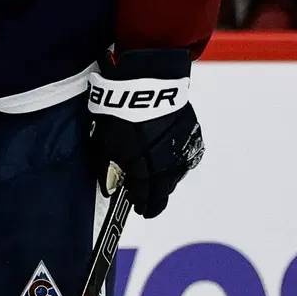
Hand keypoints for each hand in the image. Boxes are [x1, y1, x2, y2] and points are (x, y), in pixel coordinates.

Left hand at [87, 49, 203, 218]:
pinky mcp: (192, 135)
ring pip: (175, 175)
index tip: (140, 210)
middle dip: (156, 200)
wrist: (147, 85)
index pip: (144, 198)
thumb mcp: (104, 143)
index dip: (142, 206)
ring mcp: (181, 151)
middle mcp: (166, 166)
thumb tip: (110, 187)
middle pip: (163, 191)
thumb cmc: (120, 113)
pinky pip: (185, 156)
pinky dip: (177, 161)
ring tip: (158, 182)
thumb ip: (107, 168)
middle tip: (151, 204)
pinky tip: (171, 159)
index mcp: (143, 171)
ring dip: (166, 181)